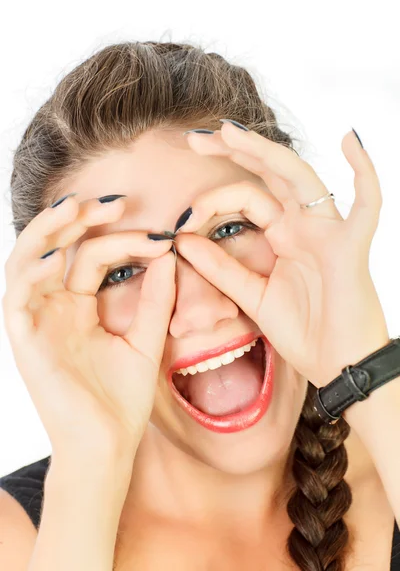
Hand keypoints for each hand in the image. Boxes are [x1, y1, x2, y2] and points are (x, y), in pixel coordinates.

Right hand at [2, 195, 175, 458]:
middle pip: (55, 249)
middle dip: (78, 219)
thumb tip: (170, 254)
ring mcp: (37, 322)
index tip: (160, 237)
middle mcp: (55, 308)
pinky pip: (17, 299)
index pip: (92, 257)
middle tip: (113, 202)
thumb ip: (156, 300)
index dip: (122, 240)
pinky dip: (31, 274)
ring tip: (75, 208)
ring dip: (47, 233)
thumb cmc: (122, 400)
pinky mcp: (24, 341)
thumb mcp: (146, 340)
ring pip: (27, 262)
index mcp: (80, 307)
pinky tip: (56, 258)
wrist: (108, 446)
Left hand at [175, 122, 388, 386]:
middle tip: (195, 139)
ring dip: (267, 153)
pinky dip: (365, 173)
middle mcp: (304, 226)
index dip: (212, 201)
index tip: (180, 219)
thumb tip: (182, 240)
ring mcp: (328, 232)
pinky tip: (351, 139)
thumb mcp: (252, 296)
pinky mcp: (352, 247)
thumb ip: (220, 269)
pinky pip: (367, 205)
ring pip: (300, 179)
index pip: (247, 199)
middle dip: (234, 152)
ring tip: (230, 132)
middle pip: (269, 176)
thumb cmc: (303, 332)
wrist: (337, 367)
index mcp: (283, 236)